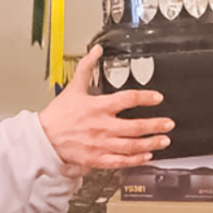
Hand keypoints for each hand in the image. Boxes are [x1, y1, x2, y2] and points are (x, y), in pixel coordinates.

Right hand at [38, 46, 173, 169]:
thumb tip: (95, 50)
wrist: (43, 139)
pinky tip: (146, 156)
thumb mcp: (73, 87)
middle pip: (134, 126)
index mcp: (98, 107)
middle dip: (155, 125)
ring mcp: (100, 144)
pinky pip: (120, 161)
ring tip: (163, 141)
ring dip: (150, 143)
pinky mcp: (97, 159)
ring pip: (131, 145)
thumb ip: (87, 67)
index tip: (158, 98)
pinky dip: (135, 159)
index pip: (127, 99)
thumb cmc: (58, 115)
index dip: (145, 98)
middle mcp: (102, 126)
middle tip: (168, 124)